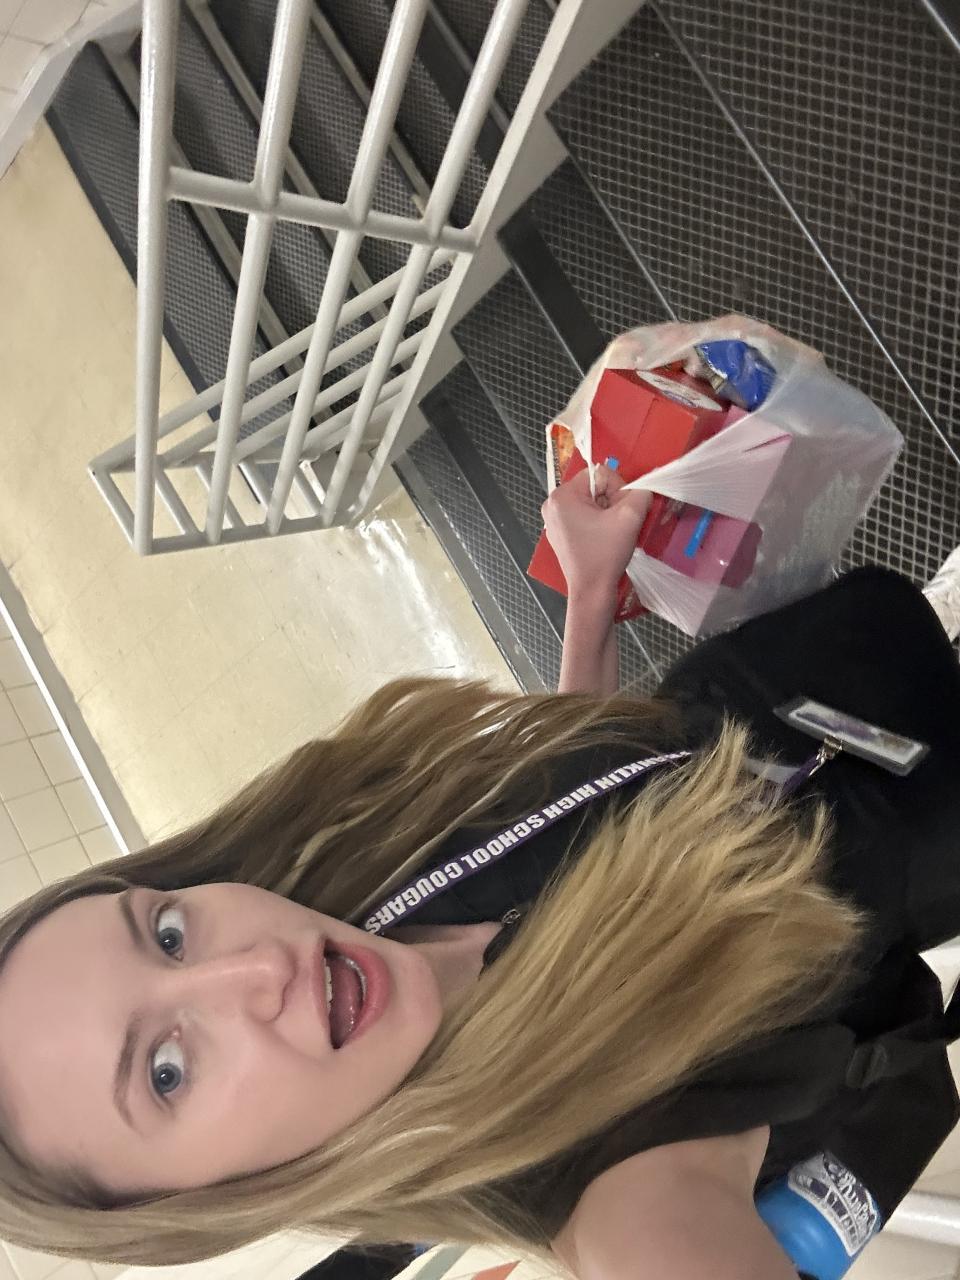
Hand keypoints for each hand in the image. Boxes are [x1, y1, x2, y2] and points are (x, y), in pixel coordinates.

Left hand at [541, 466, 651, 597]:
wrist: (592, 592)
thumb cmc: (606, 555)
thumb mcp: (630, 517)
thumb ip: (641, 492)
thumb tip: (644, 486)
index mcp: (562, 496)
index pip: (600, 473)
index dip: (618, 489)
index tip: (621, 512)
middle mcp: (553, 504)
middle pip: (594, 486)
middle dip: (612, 502)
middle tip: (617, 524)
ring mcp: (554, 520)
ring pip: (591, 501)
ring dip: (607, 513)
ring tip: (610, 533)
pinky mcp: (560, 533)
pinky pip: (584, 516)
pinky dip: (597, 523)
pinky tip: (602, 539)